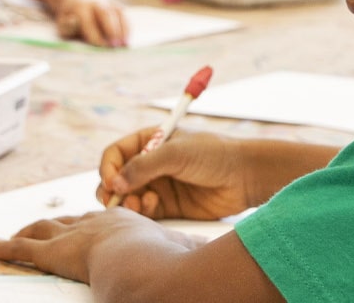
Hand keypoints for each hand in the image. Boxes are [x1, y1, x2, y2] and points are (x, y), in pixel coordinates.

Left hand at [0, 208, 177, 282]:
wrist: (144, 263)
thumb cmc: (167, 261)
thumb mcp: (181, 254)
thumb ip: (188, 252)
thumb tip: (205, 255)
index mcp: (124, 223)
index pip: (102, 220)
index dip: (91, 223)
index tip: (87, 225)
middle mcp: (95, 223)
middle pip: (68, 220)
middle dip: (55, 223)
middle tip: (42, 226)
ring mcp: (72, 235)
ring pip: (41, 230)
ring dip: (24, 233)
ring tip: (10, 238)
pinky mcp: (52, 253)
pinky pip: (21, 250)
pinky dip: (3, 250)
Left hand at [55, 0, 126, 47]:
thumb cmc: (72, 15)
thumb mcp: (63, 21)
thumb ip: (67, 26)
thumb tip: (74, 22)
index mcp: (80, 8)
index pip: (88, 21)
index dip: (94, 34)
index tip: (100, 46)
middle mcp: (96, 4)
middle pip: (106, 14)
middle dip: (111, 29)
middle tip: (114, 45)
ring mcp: (108, 4)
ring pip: (118, 14)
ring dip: (122, 29)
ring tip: (124, 45)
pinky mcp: (117, 6)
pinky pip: (124, 16)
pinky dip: (127, 28)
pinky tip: (127, 41)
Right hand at [99, 128, 250, 219]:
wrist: (245, 177)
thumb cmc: (213, 155)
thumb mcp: (176, 153)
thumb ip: (143, 166)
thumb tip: (113, 183)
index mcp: (150, 142)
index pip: (116, 154)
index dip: (108, 167)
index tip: (110, 181)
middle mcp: (150, 164)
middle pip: (116, 178)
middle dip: (112, 189)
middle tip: (115, 199)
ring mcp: (158, 186)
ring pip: (127, 197)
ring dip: (126, 202)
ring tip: (139, 203)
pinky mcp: (168, 207)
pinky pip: (144, 212)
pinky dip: (141, 211)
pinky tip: (151, 206)